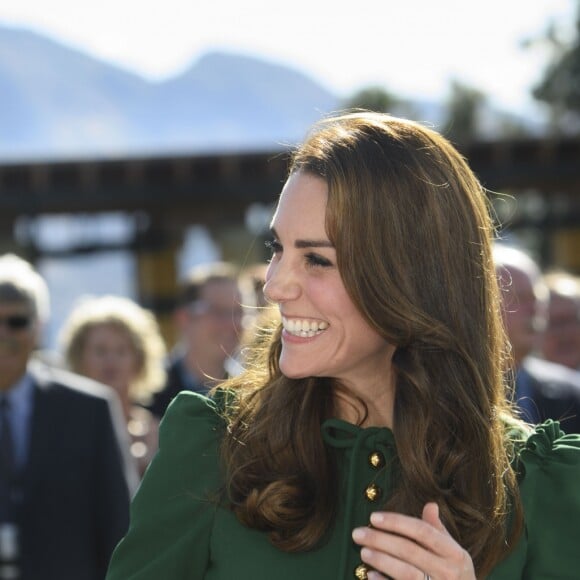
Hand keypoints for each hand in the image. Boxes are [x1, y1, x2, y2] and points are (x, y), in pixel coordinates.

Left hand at [352, 502, 474, 579]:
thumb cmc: (456, 576)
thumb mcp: (453, 553)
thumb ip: (438, 530)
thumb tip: (430, 505)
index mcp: (454, 553)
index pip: (423, 531)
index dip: (397, 522)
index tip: (373, 517)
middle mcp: (448, 572)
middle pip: (409, 550)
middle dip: (380, 540)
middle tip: (358, 534)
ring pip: (406, 573)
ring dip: (381, 561)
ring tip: (363, 551)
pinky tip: (370, 575)